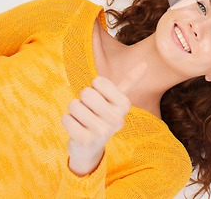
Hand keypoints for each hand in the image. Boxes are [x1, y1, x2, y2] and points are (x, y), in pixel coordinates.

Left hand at [61, 62, 146, 176]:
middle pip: (86, 92)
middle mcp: (117, 119)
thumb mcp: (117, 100)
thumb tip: (145, 63)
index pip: (98, 81)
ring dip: (74, 111)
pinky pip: (66, 118)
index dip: (95, 88)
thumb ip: (130, 81)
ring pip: (74, 104)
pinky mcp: (85, 141)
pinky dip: (67, 121)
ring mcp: (102, 132)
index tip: (100, 99)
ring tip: (82, 120)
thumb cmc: (103, 115)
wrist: (90, 148)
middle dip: (83, 99)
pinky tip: (76, 129)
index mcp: (125, 105)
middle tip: (90, 111)